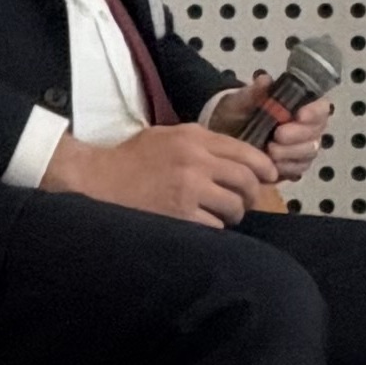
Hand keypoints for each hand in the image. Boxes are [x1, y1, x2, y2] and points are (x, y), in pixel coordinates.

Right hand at [55, 119, 281, 226]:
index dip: (263, 167)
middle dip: (252, 195)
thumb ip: (201, 142)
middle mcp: (195, 161)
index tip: (269, 177)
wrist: (96, 180)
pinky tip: (202, 225)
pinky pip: (215, 227)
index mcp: (194, 138)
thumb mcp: (167, 136)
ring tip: (220, 215)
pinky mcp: (179, 216)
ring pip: (233, 206)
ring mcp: (188, 190)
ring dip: (233, 214)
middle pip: (246, 181)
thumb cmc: (130, 159)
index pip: (245, 152)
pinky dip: (214, 229)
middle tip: (245, 202)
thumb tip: (236, 157)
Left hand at [206, 81, 335, 185]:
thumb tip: (264, 80)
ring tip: (270, 150)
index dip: (314, 112)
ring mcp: (302, 147)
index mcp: (300, 105)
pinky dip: (287, 167)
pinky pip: (299, 169)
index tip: (299, 115)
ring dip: (291, 152)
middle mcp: (307, 126)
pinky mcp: (294, 166)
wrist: (225, 136)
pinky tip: (272, 165)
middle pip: (317, 132)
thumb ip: (254, 92)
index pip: (320, 107)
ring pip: (310, 151)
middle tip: (277, 135)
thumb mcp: (240, 101)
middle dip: (298, 135)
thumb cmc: (238, 113)